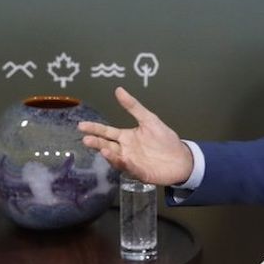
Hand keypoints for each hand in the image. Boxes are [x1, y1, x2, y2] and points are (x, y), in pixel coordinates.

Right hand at [78, 87, 193, 185]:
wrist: (182, 157)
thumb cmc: (164, 139)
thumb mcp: (149, 119)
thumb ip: (133, 107)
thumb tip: (118, 90)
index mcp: (126, 138)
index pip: (107, 132)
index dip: (95, 129)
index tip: (82, 125)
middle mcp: (125, 150)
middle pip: (107, 146)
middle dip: (97, 143)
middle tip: (86, 140)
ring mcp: (132, 163)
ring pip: (117, 159)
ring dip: (110, 156)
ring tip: (103, 150)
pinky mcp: (141, 173)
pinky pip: (132, 169)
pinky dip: (127, 165)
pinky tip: (123, 159)